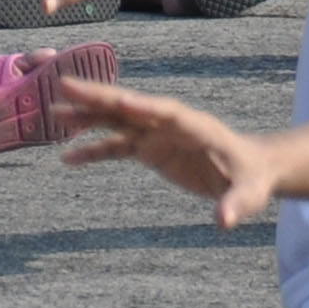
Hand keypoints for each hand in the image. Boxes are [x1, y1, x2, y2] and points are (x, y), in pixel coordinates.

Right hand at [56, 78, 279, 227]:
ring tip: (54, 114)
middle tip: (65, 85)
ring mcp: (159, 135)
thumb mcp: (252, 193)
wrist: (252, 170)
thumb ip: (237, 204)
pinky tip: (66, 158)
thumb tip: (224, 222)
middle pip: (133, 107)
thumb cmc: (254, 178)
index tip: (119, 100)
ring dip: (89, 118)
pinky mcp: (151, 149)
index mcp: (198, 127)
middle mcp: (174, 125)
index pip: (168, 113)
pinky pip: (117, 147)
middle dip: (102, 97)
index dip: (145, 107)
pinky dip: (93, 151)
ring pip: (119, 122)